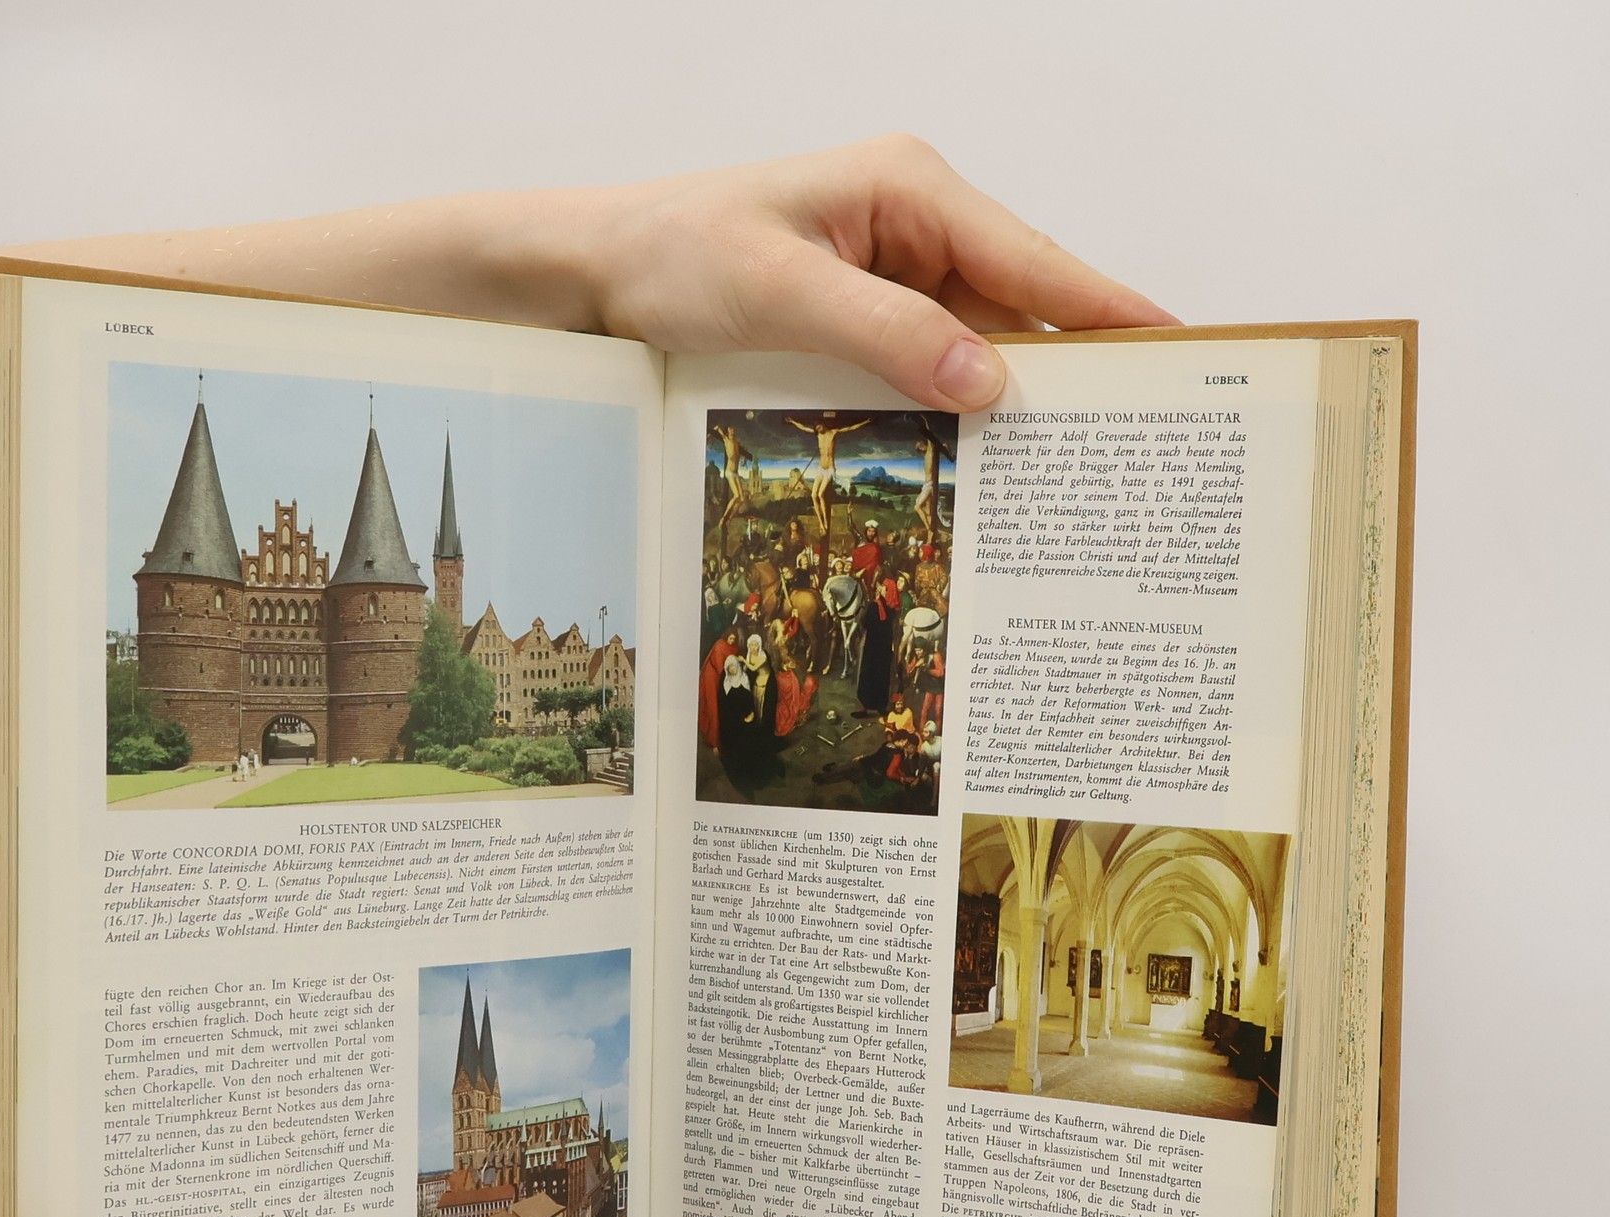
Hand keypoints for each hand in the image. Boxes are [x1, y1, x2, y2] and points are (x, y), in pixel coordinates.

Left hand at [585, 135, 1178, 409]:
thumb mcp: (780, 293)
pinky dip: (952, 410)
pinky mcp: (864, 320)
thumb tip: (991, 381)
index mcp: (909, 189)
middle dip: (1067, 370)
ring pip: (975, 346)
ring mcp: (891, 275)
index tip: (1177, 349)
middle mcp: (914, 226)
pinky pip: (929, 367)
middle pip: (1016, 306)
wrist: (595, 276)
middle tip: (1132, 439)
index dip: (1106, 309)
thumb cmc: (674, 257)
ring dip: (1007, 404)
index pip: (1031, 257)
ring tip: (1067, 472)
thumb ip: (887, 334)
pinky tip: (979, 461)